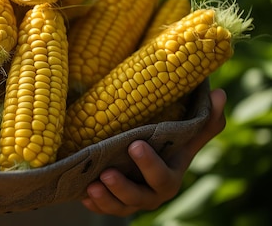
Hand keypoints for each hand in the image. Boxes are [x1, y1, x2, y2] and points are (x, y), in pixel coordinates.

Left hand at [80, 88, 226, 216]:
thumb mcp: (186, 134)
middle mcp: (152, 194)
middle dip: (123, 188)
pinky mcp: (113, 204)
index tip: (135, 144)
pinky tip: (83, 196)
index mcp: (170, 178)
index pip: (163, 178)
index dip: (150, 165)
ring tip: (91, 186)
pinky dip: (94, 205)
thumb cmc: (169, 146)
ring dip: (106, 200)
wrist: (146, 160)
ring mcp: (132, 202)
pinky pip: (103, 210)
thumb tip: (220, 93)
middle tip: (107, 173)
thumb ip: (205, 119)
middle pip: (139, 198)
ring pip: (119, 208)